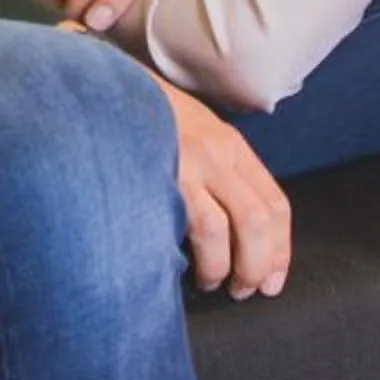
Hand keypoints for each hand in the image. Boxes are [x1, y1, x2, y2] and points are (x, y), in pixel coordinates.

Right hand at [151, 71, 292, 298]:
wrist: (100, 89)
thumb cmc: (144, 120)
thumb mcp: (193, 134)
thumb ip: (216, 172)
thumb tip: (236, 233)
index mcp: (230, 145)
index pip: (275, 203)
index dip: (279, 251)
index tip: (272, 282)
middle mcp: (215, 152)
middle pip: (257, 220)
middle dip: (257, 265)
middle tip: (244, 290)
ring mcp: (185, 162)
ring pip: (223, 228)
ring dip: (223, 267)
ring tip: (211, 282)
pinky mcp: (155, 174)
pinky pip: (185, 224)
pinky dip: (192, 255)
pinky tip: (180, 266)